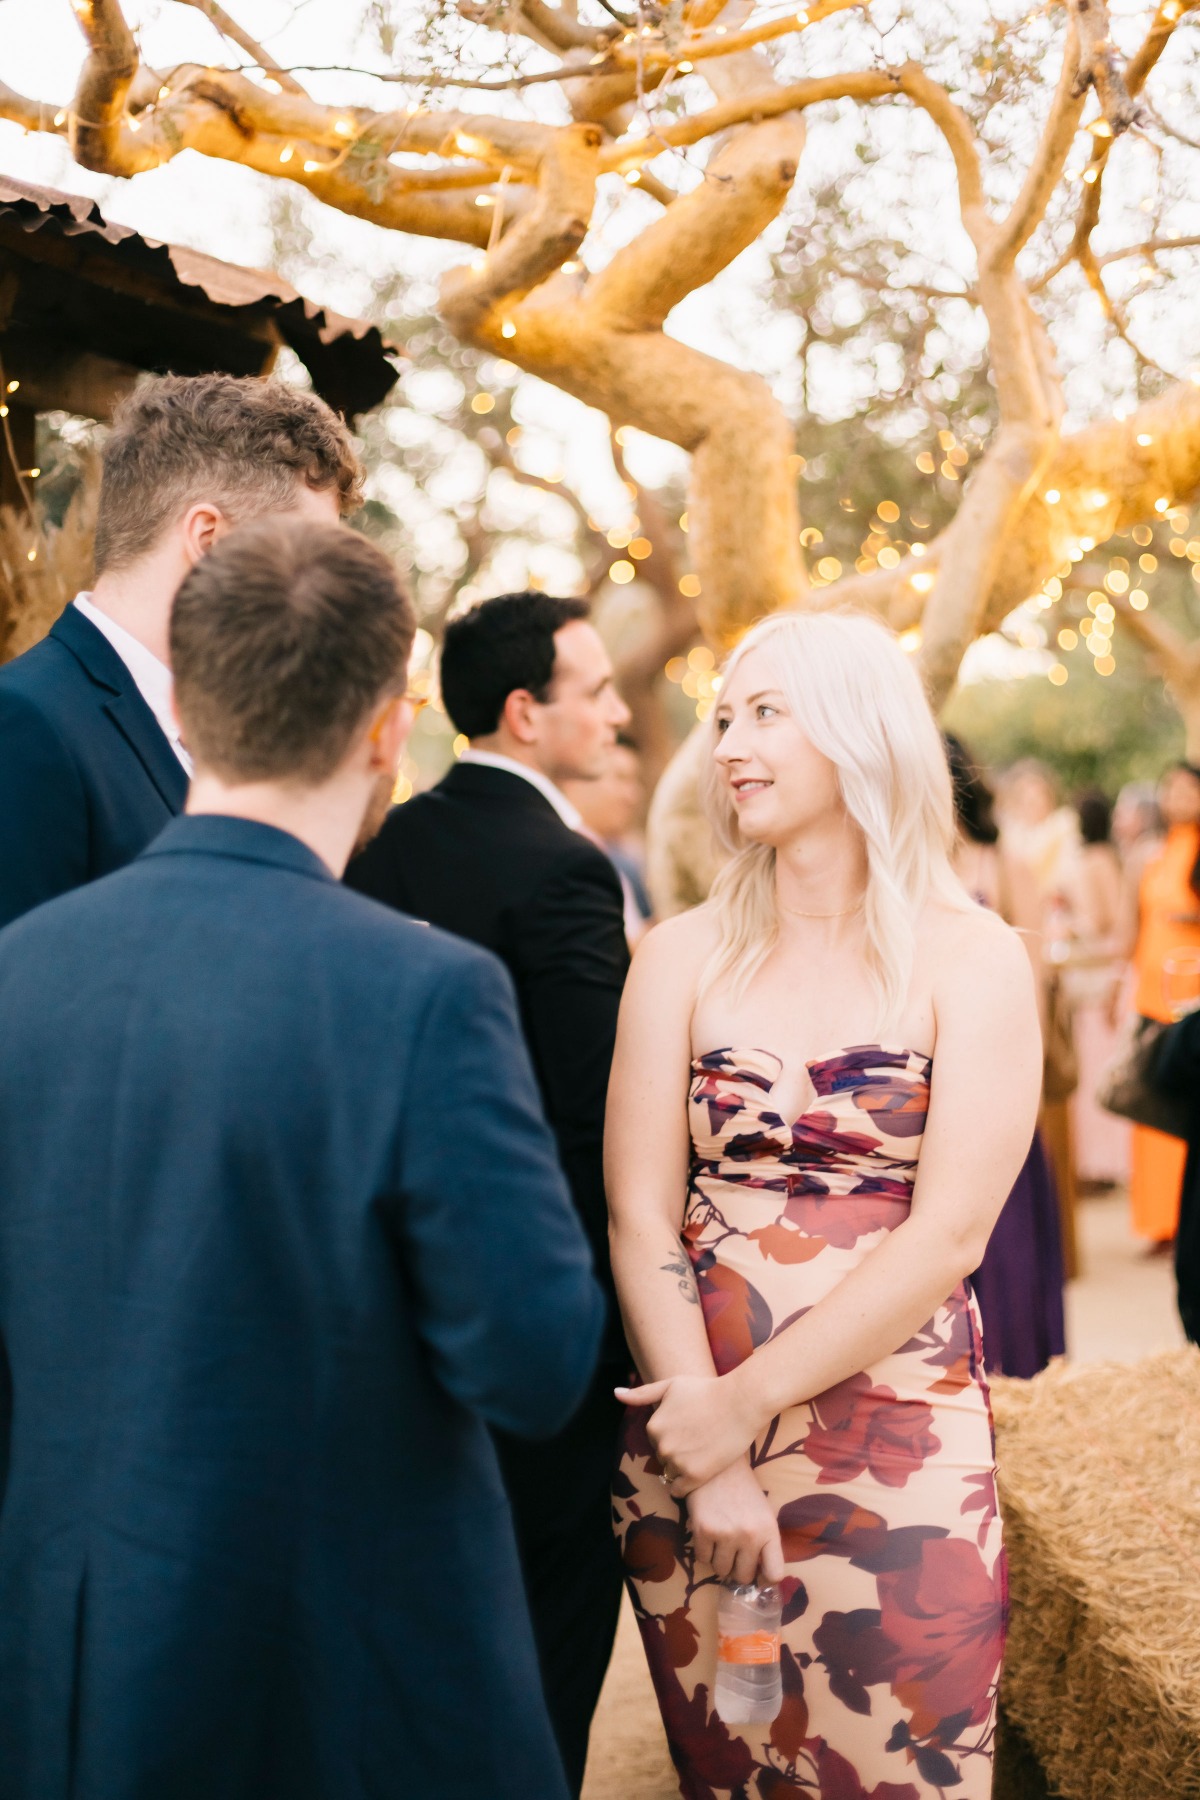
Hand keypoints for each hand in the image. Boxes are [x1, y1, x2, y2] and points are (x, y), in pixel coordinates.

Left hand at [615, 1368, 766, 1495]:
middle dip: (676, 1453)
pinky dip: (684, 1487)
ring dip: (681, 1469)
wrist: (740, 1402)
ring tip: (701, 1456)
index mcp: (652, 1426)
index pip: (655, 1441)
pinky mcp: (695, 1476)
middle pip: (663, 1458)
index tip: (688, 1430)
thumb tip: (616, 1393)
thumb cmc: (707, 1390)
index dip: (672, 1436)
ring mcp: (677, 1462)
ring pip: (670, 1474)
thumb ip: (641, 1393)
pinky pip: (678, 1491)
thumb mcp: (671, 1385)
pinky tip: (697, 1476)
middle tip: (697, 1443)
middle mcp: (661, 1445)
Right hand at [686, 1458, 784, 1586]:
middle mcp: (750, 1536)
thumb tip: (757, 1576)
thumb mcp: (763, 1514)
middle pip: (743, 1577)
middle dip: (737, 1570)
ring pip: (721, 1571)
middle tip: (733, 1556)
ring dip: (719, 1561)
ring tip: (719, 1543)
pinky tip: (707, 1535)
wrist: (718, 1465)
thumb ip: (764, 1543)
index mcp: (769, 1531)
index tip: (757, 1575)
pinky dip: (703, 1552)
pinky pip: (702, 1559)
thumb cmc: (743, 1491)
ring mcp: (726, 1534)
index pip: (775, 1574)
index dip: (765, 1581)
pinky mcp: (704, 1530)